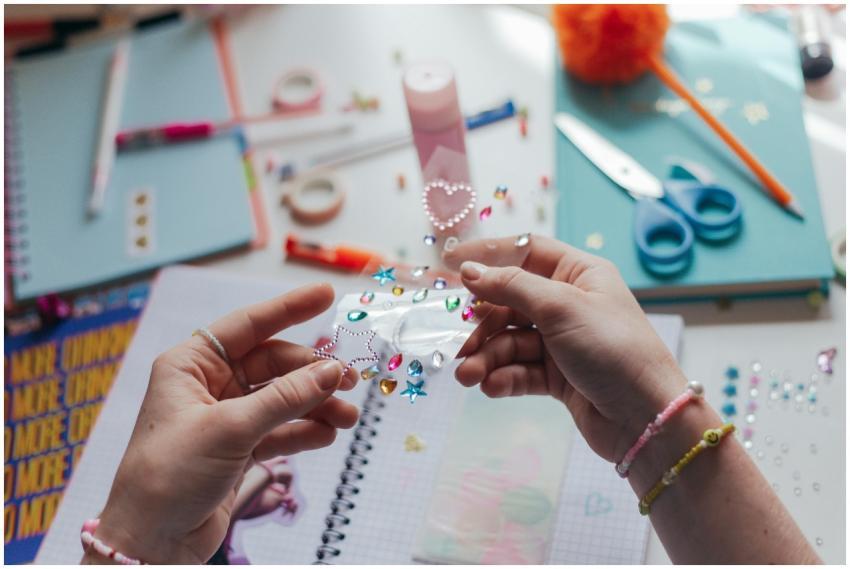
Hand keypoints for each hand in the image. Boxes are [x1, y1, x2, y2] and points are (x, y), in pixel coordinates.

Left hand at [84, 284, 358, 563]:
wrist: (152, 543)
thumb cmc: (168, 477)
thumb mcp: (230, 429)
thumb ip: (285, 398)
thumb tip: (332, 371)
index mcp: (192, 365)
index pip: (248, 325)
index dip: (289, 309)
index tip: (326, 295)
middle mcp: (209, 385)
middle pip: (274, 364)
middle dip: (312, 372)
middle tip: (348, 380)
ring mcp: (226, 417)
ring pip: (283, 398)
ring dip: (316, 405)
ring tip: (347, 417)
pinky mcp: (239, 448)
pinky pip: (281, 429)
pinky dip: (304, 431)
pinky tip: (326, 435)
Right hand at [444, 235, 685, 461]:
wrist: (647, 419)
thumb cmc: (614, 350)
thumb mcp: (560, 307)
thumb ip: (510, 286)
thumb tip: (468, 271)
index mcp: (579, 274)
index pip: (525, 253)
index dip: (488, 256)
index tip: (449, 264)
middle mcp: (569, 304)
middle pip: (510, 302)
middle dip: (483, 325)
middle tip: (459, 344)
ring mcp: (563, 342)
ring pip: (510, 341)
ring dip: (487, 357)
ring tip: (468, 376)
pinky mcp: (558, 377)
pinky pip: (519, 370)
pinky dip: (503, 377)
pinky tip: (492, 387)